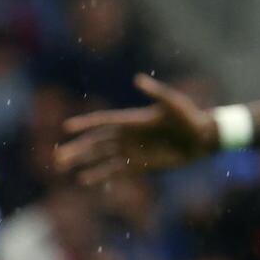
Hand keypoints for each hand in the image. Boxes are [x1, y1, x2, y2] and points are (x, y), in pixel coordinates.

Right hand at [55, 75, 217, 185]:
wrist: (201, 138)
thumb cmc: (189, 116)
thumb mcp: (173, 103)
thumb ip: (155, 93)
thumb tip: (138, 80)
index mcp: (131, 120)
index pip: (102, 122)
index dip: (84, 124)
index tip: (66, 127)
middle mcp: (126, 135)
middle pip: (95, 143)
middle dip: (76, 149)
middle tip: (57, 157)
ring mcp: (131, 151)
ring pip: (100, 157)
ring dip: (82, 162)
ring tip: (63, 167)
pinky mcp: (139, 165)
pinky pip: (114, 171)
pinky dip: (99, 175)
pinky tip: (84, 180)